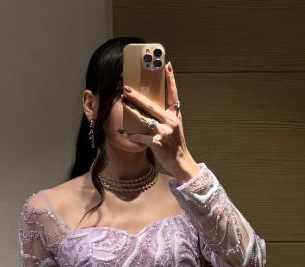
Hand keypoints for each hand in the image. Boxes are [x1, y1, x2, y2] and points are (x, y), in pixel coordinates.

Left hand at [122, 61, 200, 181]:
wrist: (181, 163)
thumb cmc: (176, 145)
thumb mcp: (175, 127)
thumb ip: (167, 115)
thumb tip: (154, 105)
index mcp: (175, 116)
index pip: (173, 94)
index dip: (170, 79)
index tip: (167, 65)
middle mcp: (170, 122)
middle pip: (151, 106)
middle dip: (137, 97)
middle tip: (126, 88)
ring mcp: (164, 132)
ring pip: (143, 119)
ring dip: (131, 111)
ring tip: (123, 103)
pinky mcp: (157, 143)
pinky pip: (140, 136)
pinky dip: (132, 133)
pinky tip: (124, 130)